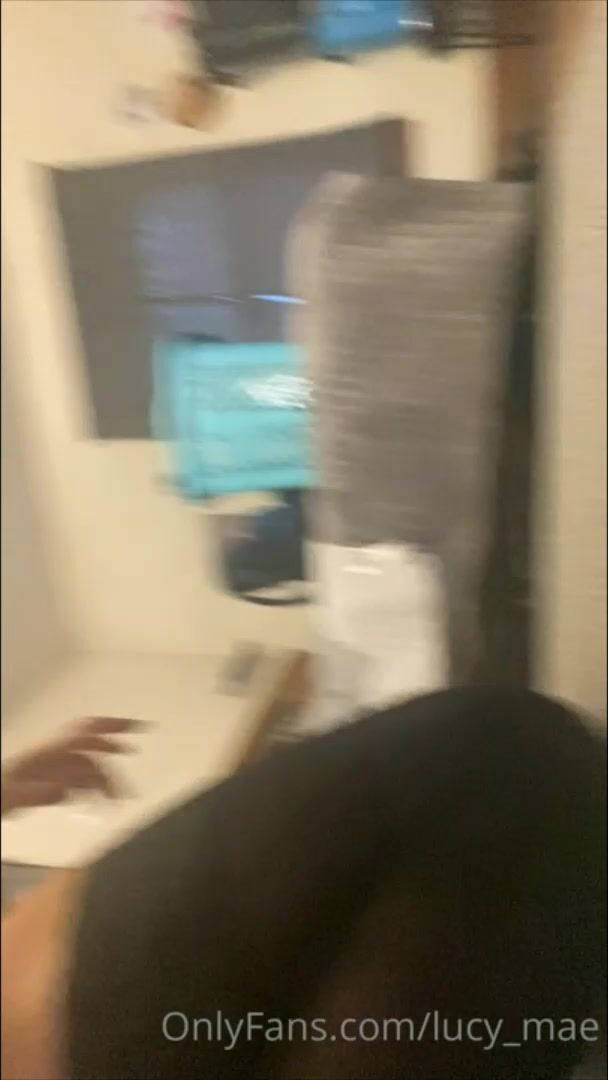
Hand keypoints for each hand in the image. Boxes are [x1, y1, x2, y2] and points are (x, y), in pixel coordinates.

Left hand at [1, 717, 144, 817]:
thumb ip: (35, 792)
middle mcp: (52, 755)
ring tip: (118, 797)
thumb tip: (62, 791)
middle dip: (115, 753)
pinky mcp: (47, 783)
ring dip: (105, 779)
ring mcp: (50, 769)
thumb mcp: (10, 795)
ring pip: (86, 766)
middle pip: (91, 748)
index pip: (85, 731)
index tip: (138, 726)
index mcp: (46, 752)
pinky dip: (91, 788)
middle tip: (134, 766)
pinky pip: (76, 780)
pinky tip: (96, 800)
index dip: (112, 726)